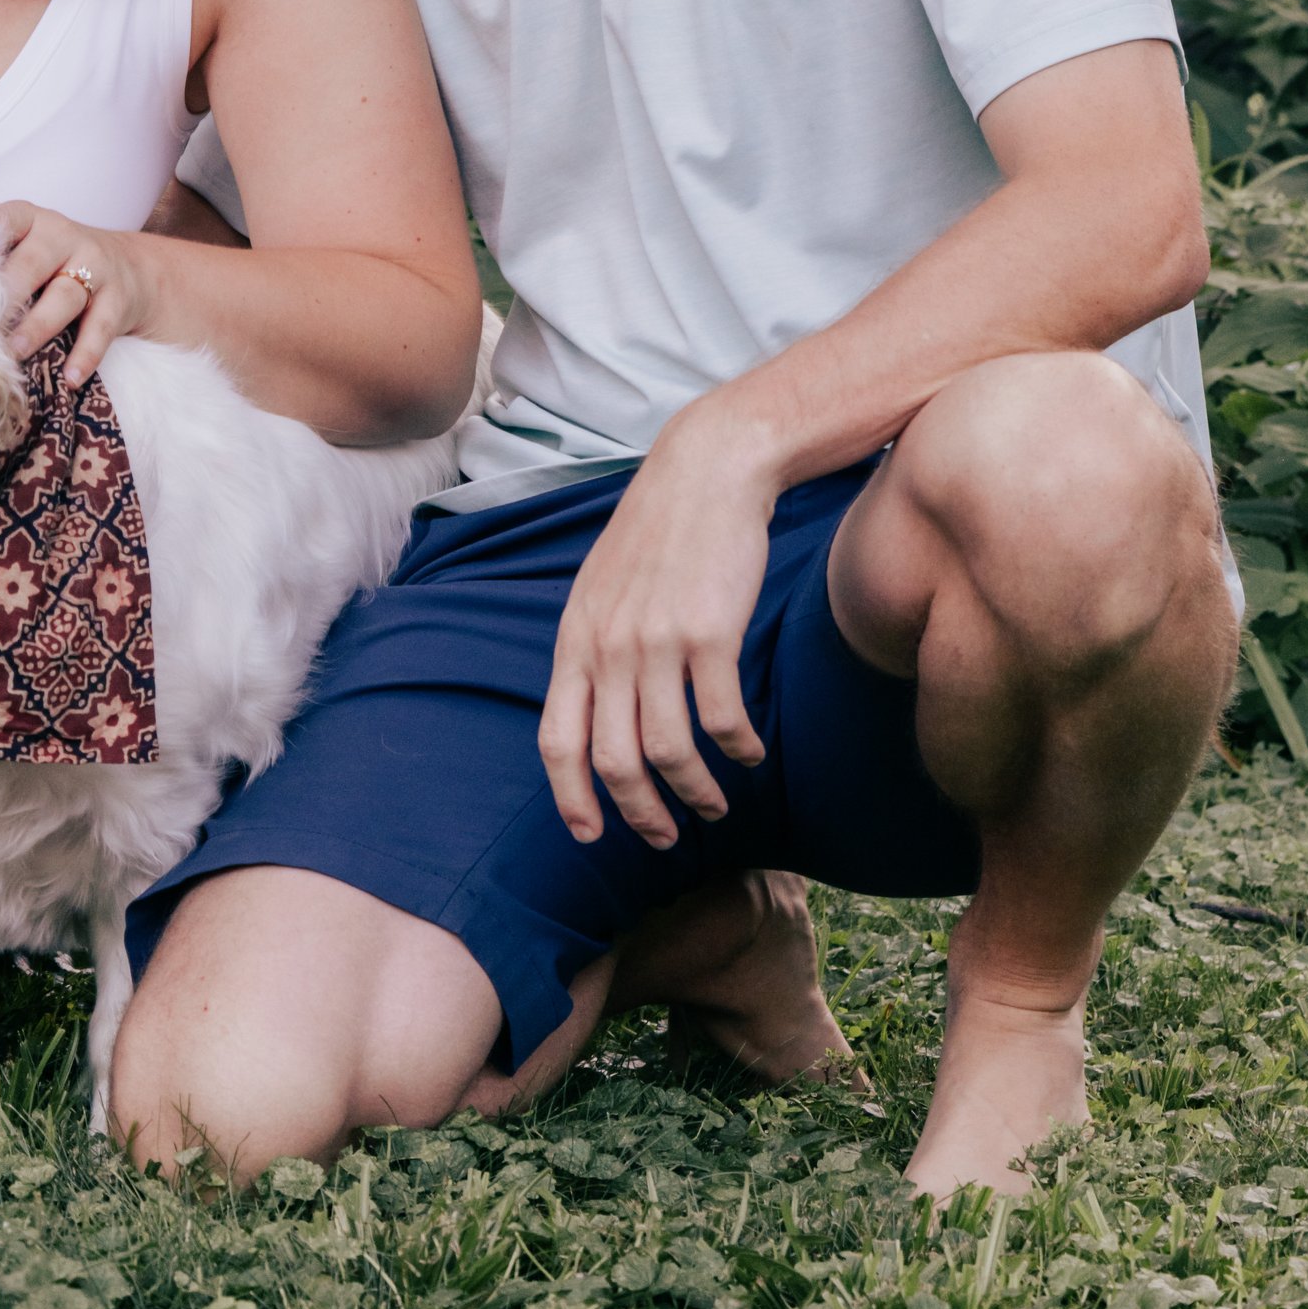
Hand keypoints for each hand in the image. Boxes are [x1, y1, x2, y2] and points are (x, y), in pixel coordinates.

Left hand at [0, 201, 153, 384]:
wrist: (132, 267)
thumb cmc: (58, 264)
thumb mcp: (30, 249)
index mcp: (33, 221)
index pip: (5, 221)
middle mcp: (64, 237)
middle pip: (32, 262)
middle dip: (5, 294)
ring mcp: (96, 267)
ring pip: (65, 296)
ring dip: (38, 326)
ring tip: (14, 352)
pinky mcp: (119, 299)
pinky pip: (101, 328)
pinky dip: (86, 354)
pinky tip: (70, 378)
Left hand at [537, 403, 776, 848]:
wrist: (707, 471)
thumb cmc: (659, 532)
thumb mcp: (603, 588)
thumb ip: (595, 647)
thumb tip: (597, 712)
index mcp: (576, 639)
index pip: (557, 740)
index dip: (572, 798)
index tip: (592, 835)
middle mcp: (608, 647)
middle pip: (614, 760)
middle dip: (640, 813)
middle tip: (666, 837)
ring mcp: (658, 642)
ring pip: (670, 752)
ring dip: (695, 792)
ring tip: (715, 804)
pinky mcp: (711, 634)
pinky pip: (723, 719)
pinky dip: (738, 749)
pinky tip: (750, 754)